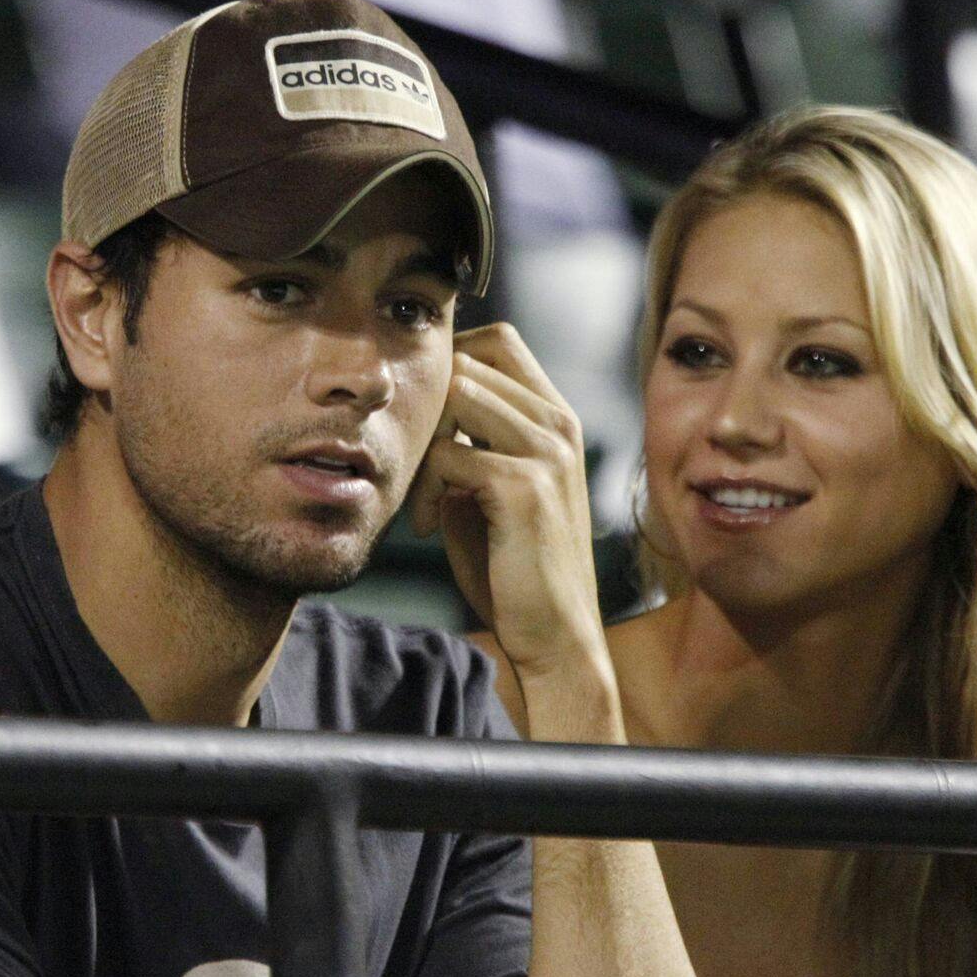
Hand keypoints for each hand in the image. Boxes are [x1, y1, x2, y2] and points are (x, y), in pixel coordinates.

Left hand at [408, 323, 604, 677]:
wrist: (555, 635)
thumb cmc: (516, 567)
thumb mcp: (493, 489)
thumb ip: (470, 442)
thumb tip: (424, 407)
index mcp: (556, 419)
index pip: (497, 341)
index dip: (448, 364)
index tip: (426, 424)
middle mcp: (559, 424)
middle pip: (470, 359)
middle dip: (428, 406)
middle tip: (417, 466)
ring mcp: (547, 452)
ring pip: (456, 395)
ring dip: (422, 445)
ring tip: (422, 499)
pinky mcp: (525, 487)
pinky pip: (448, 453)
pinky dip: (423, 488)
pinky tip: (427, 526)